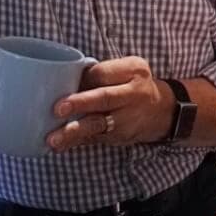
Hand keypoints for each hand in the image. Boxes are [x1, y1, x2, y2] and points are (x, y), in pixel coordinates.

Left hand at [48, 56, 173, 149]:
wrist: (161, 110)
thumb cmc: (132, 85)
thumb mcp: (127, 69)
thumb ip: (102, 73)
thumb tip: (61, 81)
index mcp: (134, 70)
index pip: (103, 73)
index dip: (81, 79)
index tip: (61, 82)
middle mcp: (135, 93)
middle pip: (105, 97)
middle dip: (81, 103)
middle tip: (58, 109)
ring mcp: (128, 117)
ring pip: (99, 123)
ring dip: (75, 130)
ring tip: (55, 138)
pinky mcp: (120, 136)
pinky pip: (95, 138)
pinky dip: (75, 142)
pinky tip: (59, 146)